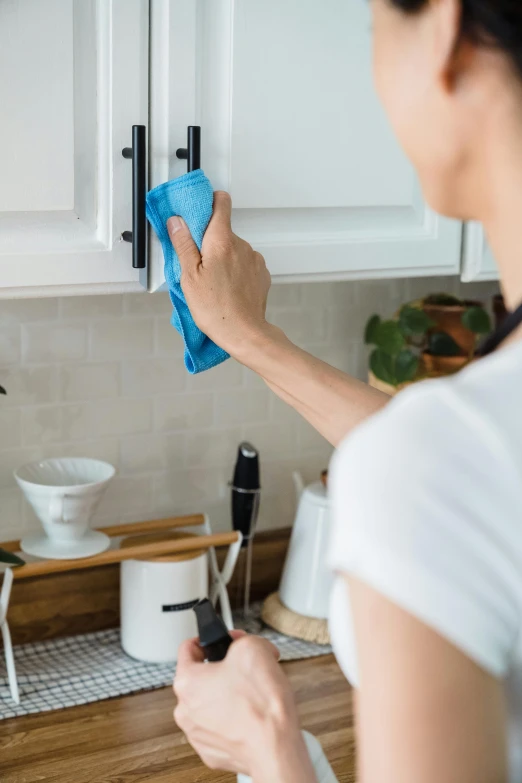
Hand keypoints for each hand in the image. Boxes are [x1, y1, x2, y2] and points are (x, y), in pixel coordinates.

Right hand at [167, 191, 271, 356]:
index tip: (198, 212)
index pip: (221, 203)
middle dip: (209, 242)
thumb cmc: (216, 309)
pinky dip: (235, 271)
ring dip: (223, 258)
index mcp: (221, 241)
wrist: (245, 333)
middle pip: (223, 231)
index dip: (209, 203)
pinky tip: (227, 289)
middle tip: (198, 265)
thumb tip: (177, 221)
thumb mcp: (189, 276)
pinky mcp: (262, 274)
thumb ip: (183, 245)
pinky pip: (245, 264)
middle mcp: (242, 245)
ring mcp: (255, 260)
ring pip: (234, 249)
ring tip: (213, 283)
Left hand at [173, 632, 302, 777]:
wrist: (276, 748)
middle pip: (201, 677)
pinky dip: (231, 719)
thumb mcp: (253, 648)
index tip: (223, 644)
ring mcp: (197, 734)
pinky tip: (250, 716)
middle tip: (246, 670)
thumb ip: (240, 639)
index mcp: (187, 681)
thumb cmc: (261, 705)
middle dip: (223, 669)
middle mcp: (185, 709)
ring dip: (227, 695)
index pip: (188, 647)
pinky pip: (218, 726)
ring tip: (251, 695)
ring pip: (209, 702)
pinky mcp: (211, 751)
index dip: (211, 640)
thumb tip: (240, 643)